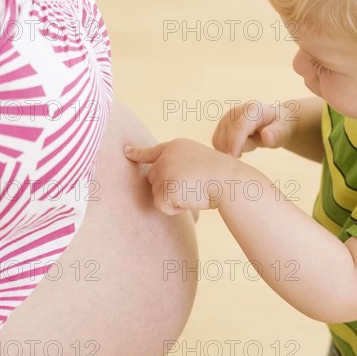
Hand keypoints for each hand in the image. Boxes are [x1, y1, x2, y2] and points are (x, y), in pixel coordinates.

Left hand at [123, 138, 239, 214]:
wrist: (230, 181)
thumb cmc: (221, 175)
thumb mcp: (198, 161)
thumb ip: (179, 165)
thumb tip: (165, 183)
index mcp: (176, 146)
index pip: (152, 151)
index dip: (137, 153)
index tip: (126, 151)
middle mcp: (166, 155)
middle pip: (153, 179)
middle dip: (168, 189)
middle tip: (192, 187)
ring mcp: (164, 170)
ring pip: (157, 194)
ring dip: (174, 199)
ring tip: (195, 191)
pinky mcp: (165, 187)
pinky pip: (162, 206)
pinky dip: (175, 209)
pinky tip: (190, 200)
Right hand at [212, 102, 296, 156]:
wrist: (272, 121)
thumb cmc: (279, 126)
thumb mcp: (283, 130)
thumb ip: (276, 134)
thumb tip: (266, 137)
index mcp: (251, 110)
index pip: (240, 128)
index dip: (235, 142)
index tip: (233, 156)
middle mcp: (234, 112)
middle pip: (230, 139)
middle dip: (244, 147)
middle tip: (257, 140)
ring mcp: (225, 119)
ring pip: (222, 144)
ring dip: (236, 148)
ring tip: (250, 139)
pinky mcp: (220, 127)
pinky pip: (217, 145)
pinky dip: (228, 148)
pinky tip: (241, 142)